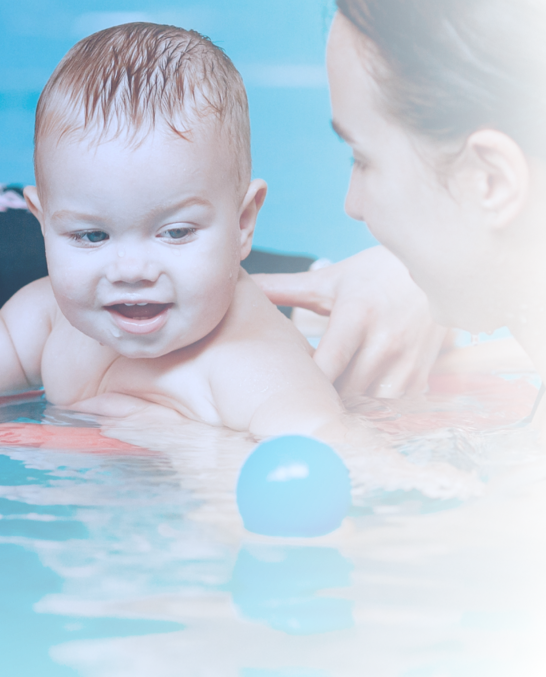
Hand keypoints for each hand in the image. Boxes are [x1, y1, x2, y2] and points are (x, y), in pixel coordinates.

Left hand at [252, 246, 449, 397]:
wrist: (433, 271)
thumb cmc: (373, 274)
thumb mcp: (328, 280)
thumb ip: (284, 288)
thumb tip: (243, 282)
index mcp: (355, 317)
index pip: (328, 363)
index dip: (306, 383)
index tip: (283, 388)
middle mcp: (384, 342)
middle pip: (346, 389)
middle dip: (321, 397)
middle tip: (297, 400)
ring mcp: (406, 360)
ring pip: (370, 401)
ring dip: (348, 405)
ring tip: (325, 402)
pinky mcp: (422, 373)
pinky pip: (393, 403)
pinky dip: (373, 405)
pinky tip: (356, 399)